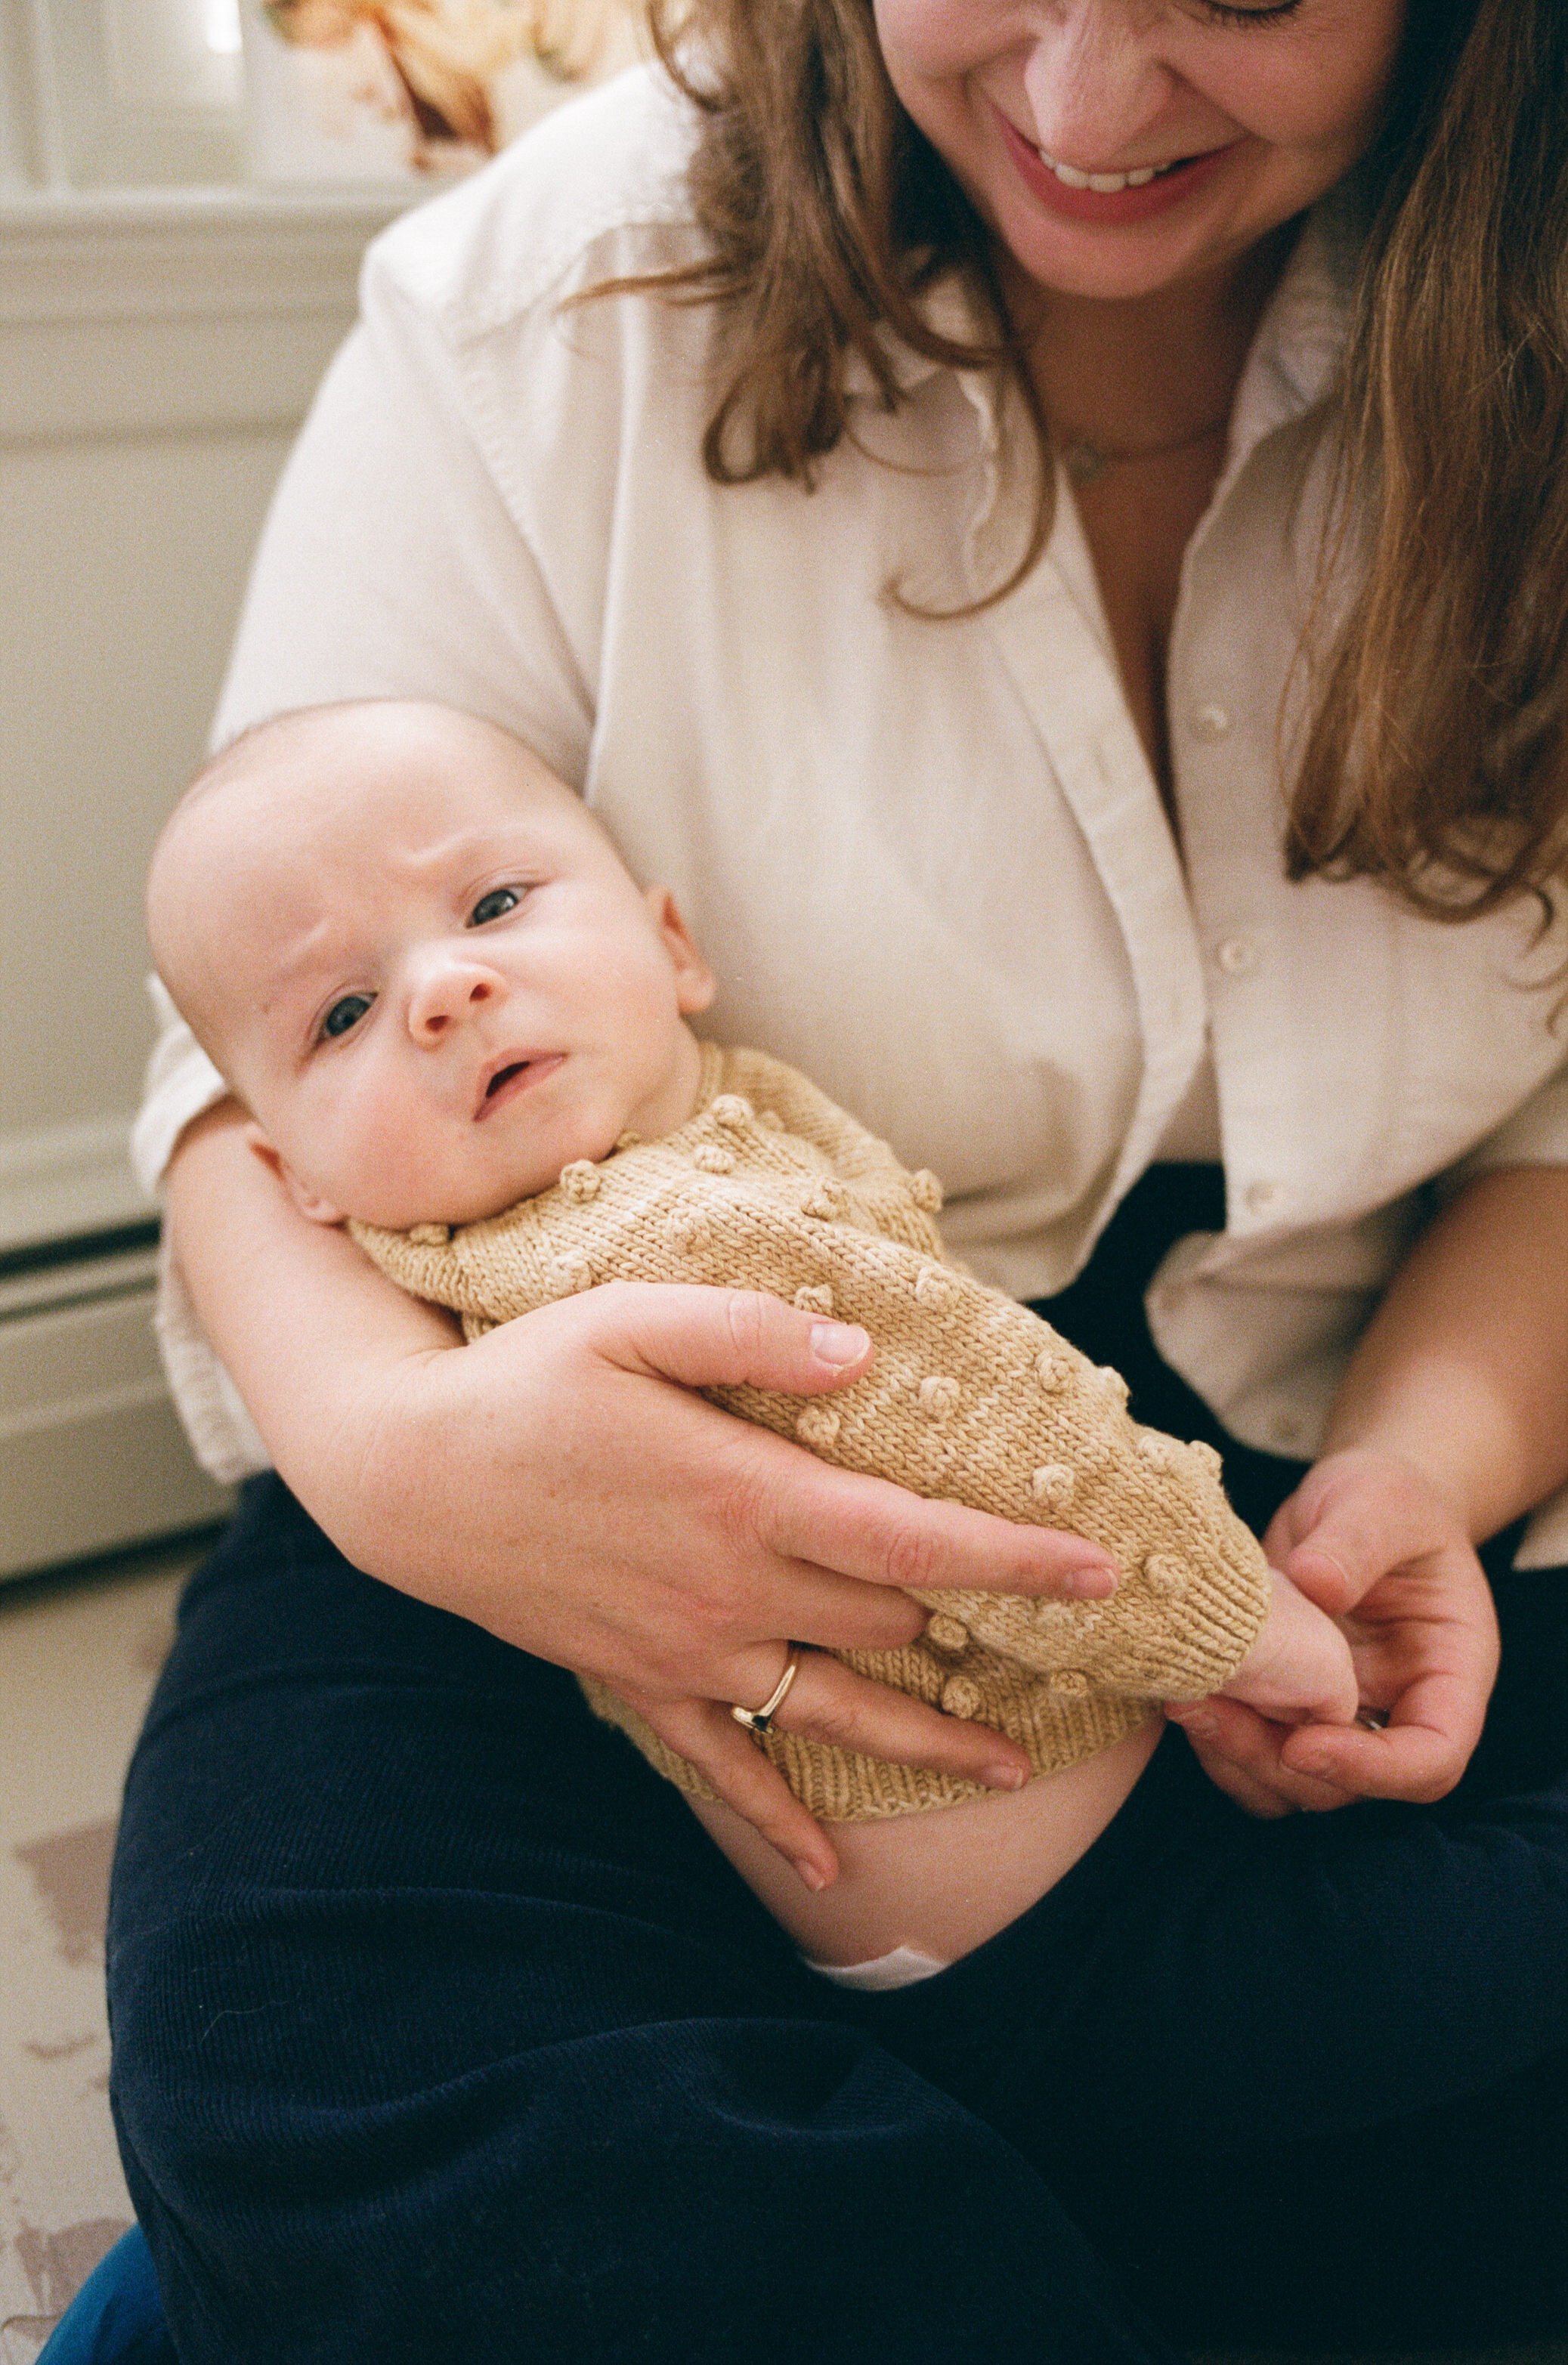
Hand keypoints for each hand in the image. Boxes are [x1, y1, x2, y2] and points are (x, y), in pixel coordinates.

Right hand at [339, 1281, 1119, 1890]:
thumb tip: (863, 1354)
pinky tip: (828, 1866)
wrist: (407, 1474)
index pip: (917, 1541)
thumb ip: (754, 1332)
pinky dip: (778, 1817)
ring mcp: (686, 1649)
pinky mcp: (639, 1682)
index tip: (1103, 1572)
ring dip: (925, 1738)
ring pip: (834, 1708)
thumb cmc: (524, 1378)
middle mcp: (731, 1587)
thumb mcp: (632, 1318)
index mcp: (747, 1493)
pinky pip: (723, 1766)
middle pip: (891, 1625)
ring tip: (1003, 1766)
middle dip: (979, 1628)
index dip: (1018, 1562)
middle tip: (1055, 1633)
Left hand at [1168, 1449, 1499, 1817]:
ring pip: (1294, 1782)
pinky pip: (1253, 1748)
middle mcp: (1396, 1709)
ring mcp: (1338, 1713)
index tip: (1303, 1742)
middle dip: (1280, 1764)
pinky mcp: (1285, 1702)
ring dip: (1236, 1757)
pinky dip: (1216, 1737)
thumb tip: (1316, 1584)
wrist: (1355, 1502)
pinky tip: (1177, 1689)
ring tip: (1184, 1701)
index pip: (1431, 1757)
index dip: (1371, 1769)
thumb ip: (1357, 1542)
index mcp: (1449, 1674)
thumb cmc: (1388, 1499)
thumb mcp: (1383, 1504)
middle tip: (1212, 1712)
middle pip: (1351, 1786)